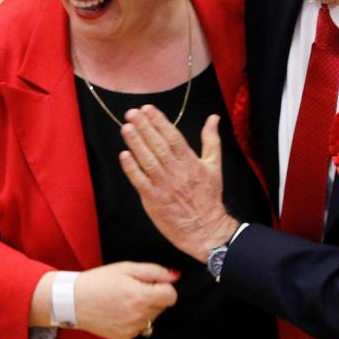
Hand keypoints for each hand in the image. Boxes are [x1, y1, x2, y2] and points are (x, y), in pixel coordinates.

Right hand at [74, 262, 178, 338]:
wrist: (73, 301)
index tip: (150, 283)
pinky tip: (118, 311)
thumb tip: (175, 276)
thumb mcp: (127, 268)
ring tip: (123, 300)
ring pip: (152, 317)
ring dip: (144, 308)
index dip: (163, 286)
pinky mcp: (124, 338)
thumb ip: (155, 272)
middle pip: (162, 306)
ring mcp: (131, 330)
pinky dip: (134, 319)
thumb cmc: (99, 281)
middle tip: (131, 289)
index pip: (171, 296)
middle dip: (152, 296)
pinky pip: (140, 327)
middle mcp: (138, 317)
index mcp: (140, 297)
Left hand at [119, 106, 239, 261]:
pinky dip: (131, 168)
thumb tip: (213, 118)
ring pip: (148, 160)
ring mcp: (164, 186)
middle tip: (132, 113)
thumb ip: (211, 140)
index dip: (159, 122)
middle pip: (158, 145)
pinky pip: (140, 181)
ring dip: (136, 143)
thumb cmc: (209, 198)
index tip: (147, 109)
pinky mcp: (153, 200)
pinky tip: (124, 155)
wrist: (206, 229)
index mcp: (191, 162)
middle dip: (144, 127)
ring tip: (126, 127)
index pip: (173, 137)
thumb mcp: (214, 166)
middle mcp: (177, 172)